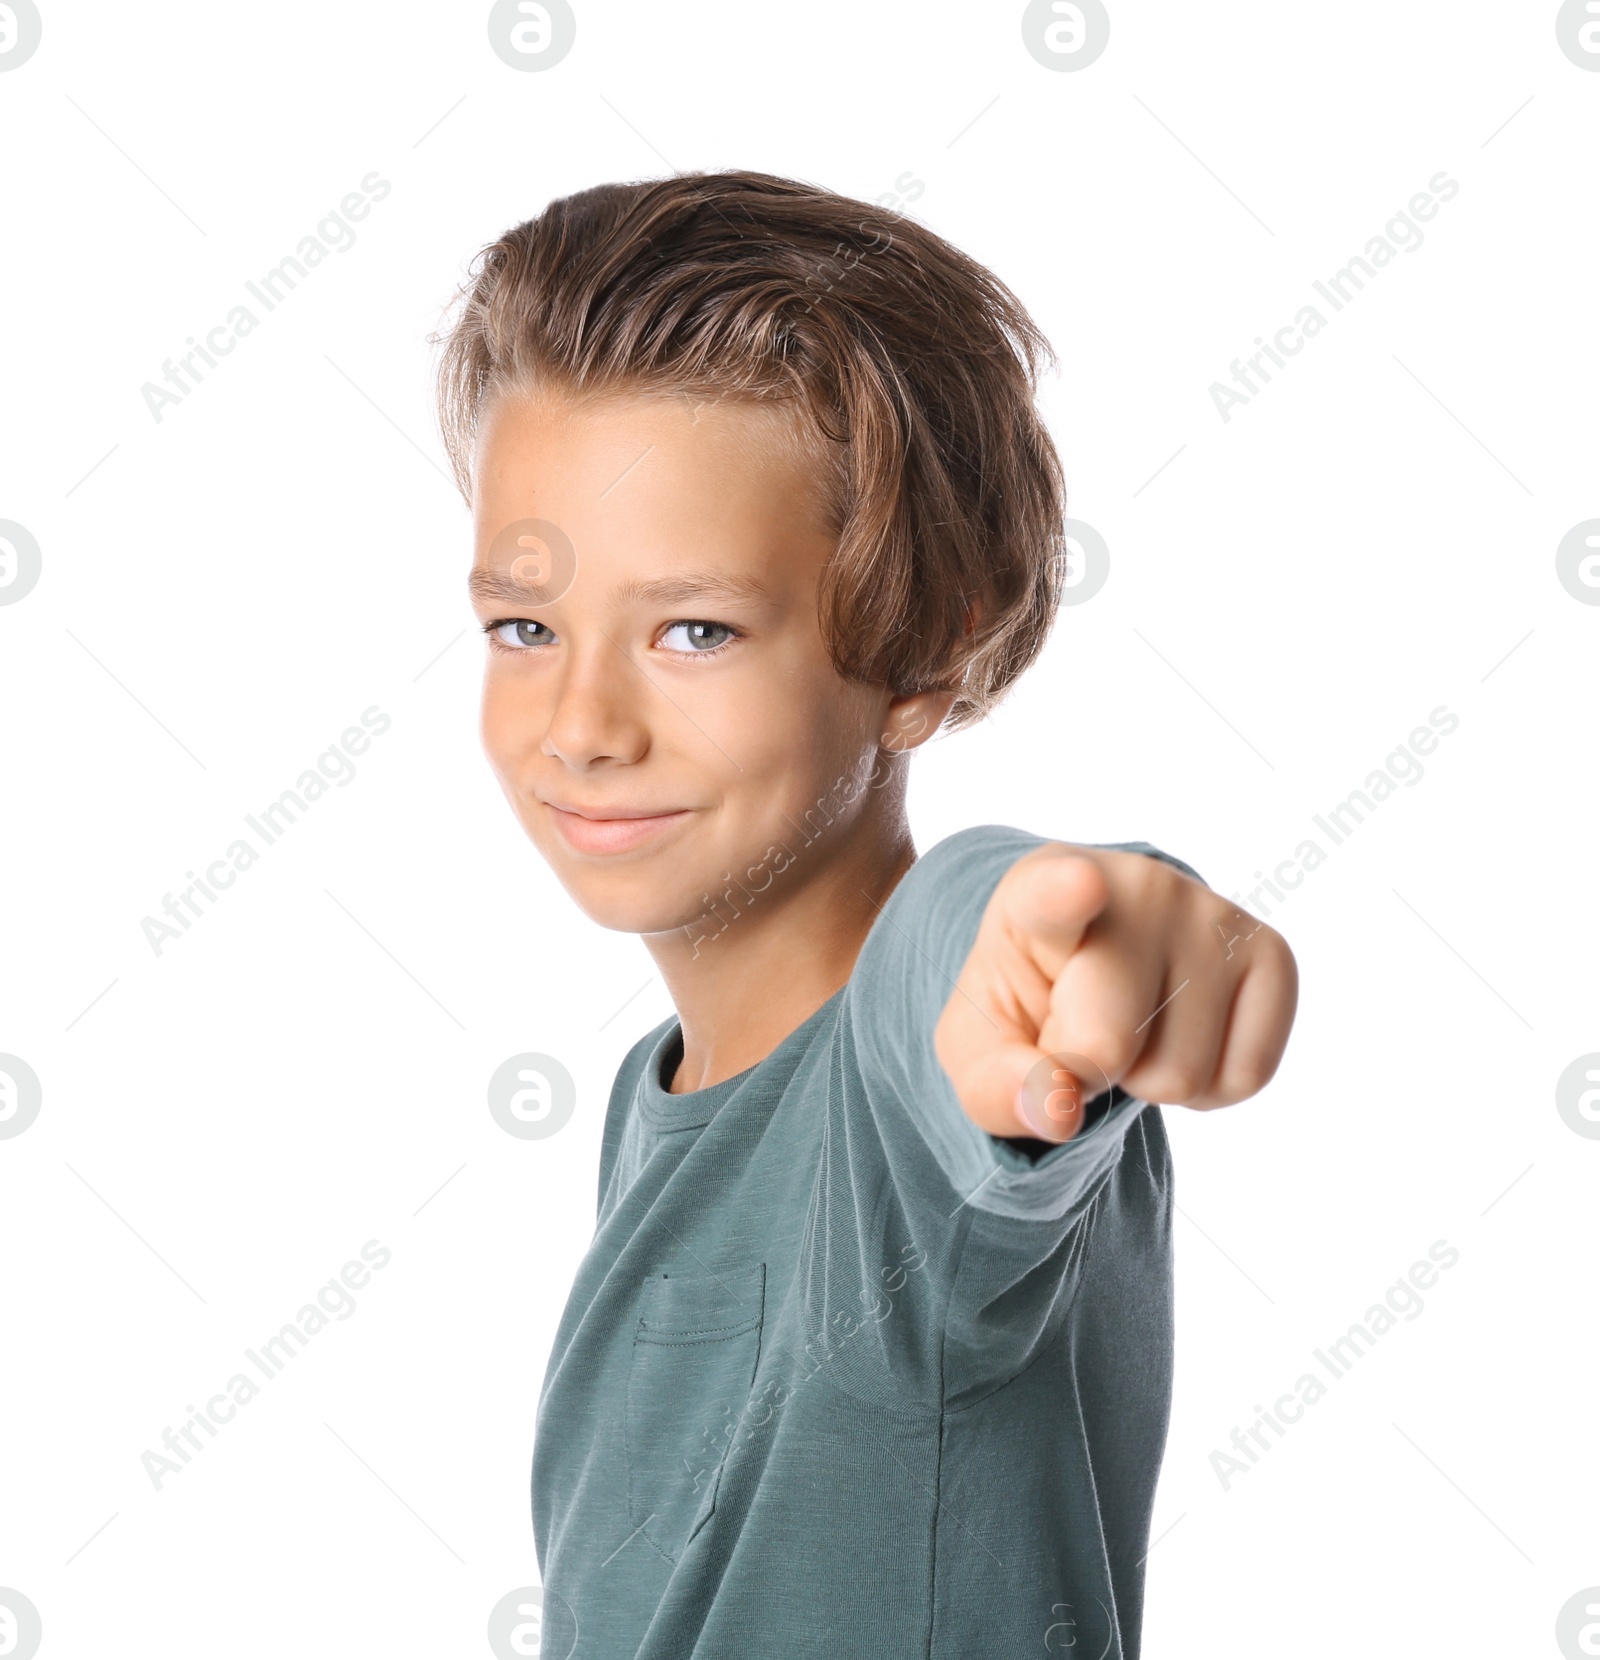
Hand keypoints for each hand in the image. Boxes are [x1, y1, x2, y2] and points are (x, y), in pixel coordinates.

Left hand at [932, 844, 1297, 1142]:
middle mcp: (1137, 886)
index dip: (1064, 894)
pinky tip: (1180, 1036)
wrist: (1092, 970)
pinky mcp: (1271, 952)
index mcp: (1037, 893)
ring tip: (1132, 1024)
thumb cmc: (1029, 1005)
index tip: (1074, 885)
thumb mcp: (981, 1050)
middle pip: (1110, 1045)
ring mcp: (1213, 912)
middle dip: (1088, 1071)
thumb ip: (997, 1086)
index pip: (1052, 895)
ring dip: (1148, 1080)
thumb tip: (1059, 1111)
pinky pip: (1245, 1076)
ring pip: (1183, 1074)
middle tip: (1078, 1029)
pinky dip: (1208, 1090)